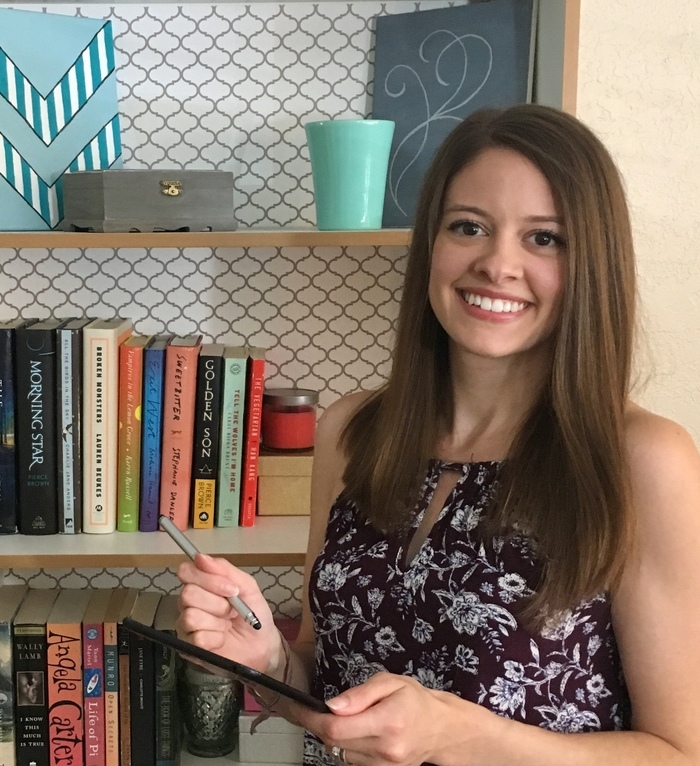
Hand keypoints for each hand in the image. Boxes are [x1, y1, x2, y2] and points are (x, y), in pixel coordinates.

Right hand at [176, 554, 281, 673]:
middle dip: (217, 603)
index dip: (207, 578)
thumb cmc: (254, 613)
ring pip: (191, 616)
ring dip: (217, 622)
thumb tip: (200, 557)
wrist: (262, 644)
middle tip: (232, 610)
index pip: (186, 571)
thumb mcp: (247, 586)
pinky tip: (222, 639)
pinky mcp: (189, 647)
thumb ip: (225, 570)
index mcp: (201, 584)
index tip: (230, 588)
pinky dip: (216, 638)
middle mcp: (189, 603)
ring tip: (227, 625)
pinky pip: (196, 638)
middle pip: (187, 594)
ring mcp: (186, 625)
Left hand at [293, 672, 463, 765]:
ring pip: (340, 755)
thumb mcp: (389, 682)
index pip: (337, 728)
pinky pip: (351, 762)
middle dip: (318, 725)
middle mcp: (385, 749)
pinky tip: (353, 734)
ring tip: (340, 719)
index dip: (311, 718)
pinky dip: (345, 748)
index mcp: (387, 721)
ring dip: (332, 738)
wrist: (440, 728)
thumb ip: (360, 694)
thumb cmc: (414, 699)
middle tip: (313, 709)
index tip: (299, 707)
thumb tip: (332, 705)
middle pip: (334, 743)